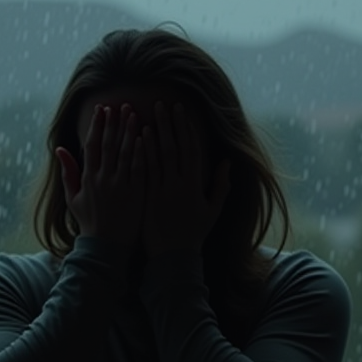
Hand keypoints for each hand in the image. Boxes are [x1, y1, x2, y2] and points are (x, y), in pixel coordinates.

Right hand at [56, 104, 144, 247]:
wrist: (105, 248)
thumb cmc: (90, 223)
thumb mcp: (74, 198)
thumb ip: (68, 172)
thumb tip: (60, 149)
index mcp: (88, 178)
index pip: (93, 145)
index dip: (97, 126)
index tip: (103, 110)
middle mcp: (104, 179)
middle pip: (109, 144)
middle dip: (115, 122)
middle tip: (121, 104)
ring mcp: (120, 186)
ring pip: (125, 153)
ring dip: (129, 131)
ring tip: (134, 113)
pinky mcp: (135, 194)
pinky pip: (138, 169)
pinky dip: (140, 152)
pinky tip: (144, 137)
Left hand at [143, 101, 229, 256]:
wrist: (173, 257)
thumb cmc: (194, 235)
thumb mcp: (213, 210)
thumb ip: (221, 186)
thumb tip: (225, 162)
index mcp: (194, 185)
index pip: (191, 149)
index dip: (185, 128)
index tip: (180, 111)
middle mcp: (178, 184)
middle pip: (173, 147)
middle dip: (168, 124)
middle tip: (163, 104)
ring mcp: (162, 191)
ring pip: (157, 156)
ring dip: (153, 134)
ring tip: (147, 115)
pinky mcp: (148, 198)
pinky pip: (144, 172)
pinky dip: (141, 154)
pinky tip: (136, 139)